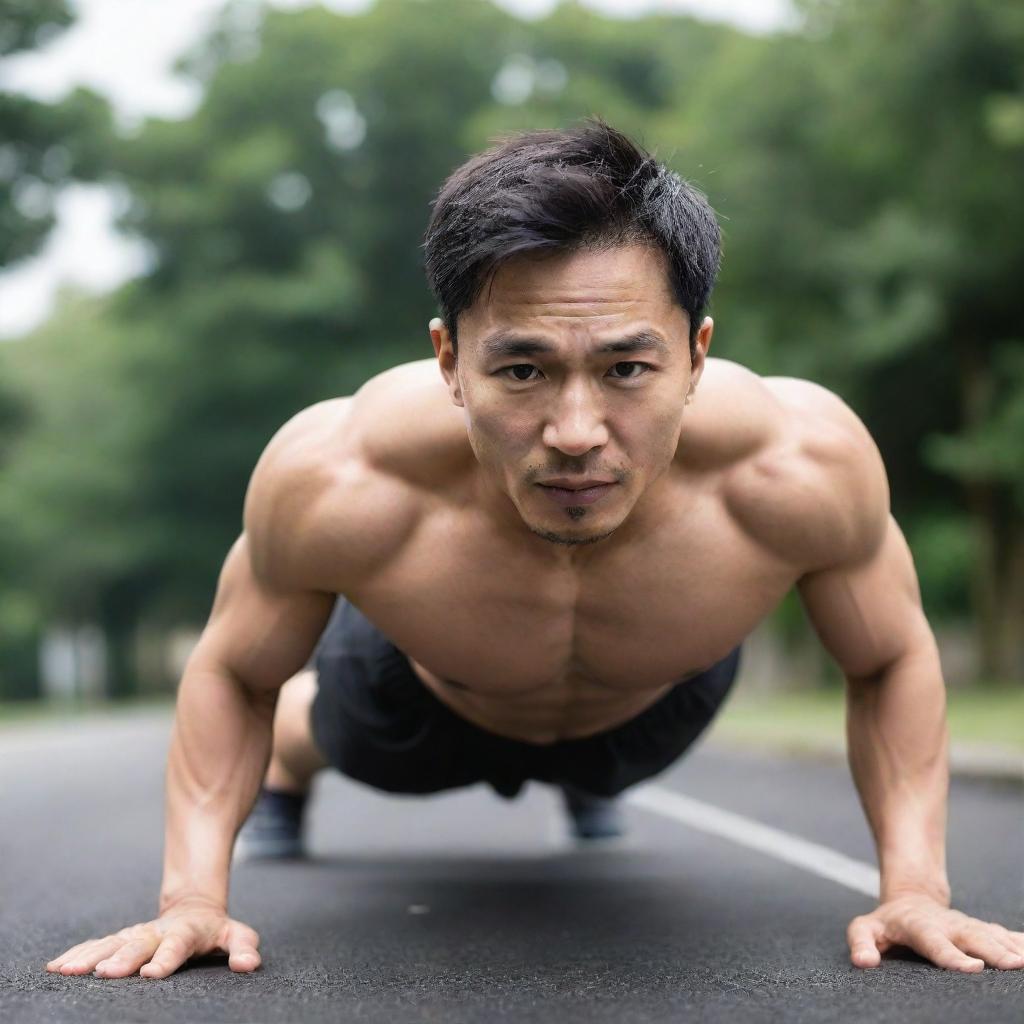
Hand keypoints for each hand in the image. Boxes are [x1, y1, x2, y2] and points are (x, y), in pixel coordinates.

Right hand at [45, 898, 260, 979]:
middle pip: (138, 944)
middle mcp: (157, 932)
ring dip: (90, 956)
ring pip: (112, 943)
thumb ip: (243, 947)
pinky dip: (77, 953)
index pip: (177, 946)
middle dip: (122, 958)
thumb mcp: (236, 934)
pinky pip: (96, 945)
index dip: (166, 959)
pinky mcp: (121, 939)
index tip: (151, 974)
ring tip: (68, 969)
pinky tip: (57, 965)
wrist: (193, 907)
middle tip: (103, 973)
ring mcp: (136, 934)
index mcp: (187, 932)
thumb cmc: (214, 930)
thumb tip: (249, 964)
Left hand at [847, 893, 1023, 971]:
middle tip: (1014, 964)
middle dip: (993, 950)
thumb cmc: (886, 922)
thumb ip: (861, 943)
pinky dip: (1019, 941)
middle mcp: (947, 925)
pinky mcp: (981, 929)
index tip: (974, 967)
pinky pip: (1004, 935)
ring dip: (1011, 947)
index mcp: (919, 926)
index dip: (952, 956)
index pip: (935, 942)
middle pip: (971, 937)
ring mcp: (966, 926)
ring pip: (991, 935)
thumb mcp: (866, 929)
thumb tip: (863, 962)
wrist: (910, 899)